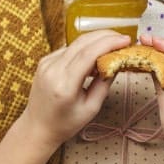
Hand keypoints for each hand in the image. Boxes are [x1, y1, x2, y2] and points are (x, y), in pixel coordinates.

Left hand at [21, 30, 130, 149]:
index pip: (88, 54)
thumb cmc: (64, 123)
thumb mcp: (91, 108)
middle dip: (105, 36)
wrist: (37, 127)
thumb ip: (104, 84)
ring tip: (113, 46)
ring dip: (96, 40)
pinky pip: (68, 49)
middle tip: (123, 38)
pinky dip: (84, 48)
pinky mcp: (44, 61)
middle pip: (82, 42)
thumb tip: (116, 63)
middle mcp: (52, 70)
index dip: (109, 43)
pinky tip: (95, 55)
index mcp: (64, 85)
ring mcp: (46, 63)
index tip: (125, 40)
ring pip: (75, 43)